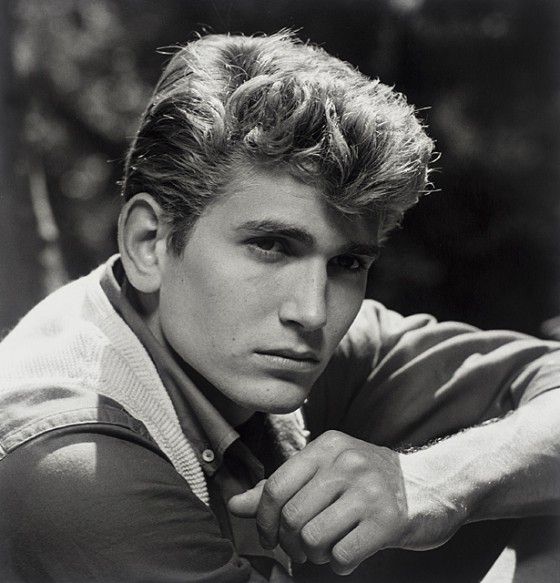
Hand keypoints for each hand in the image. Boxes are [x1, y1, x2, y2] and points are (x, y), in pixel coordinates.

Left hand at [229, 430, 464, 575]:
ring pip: (313, 538)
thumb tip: (235, 504)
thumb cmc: (367, 482)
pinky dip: (339, 564)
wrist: (430, 485)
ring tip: (328, 547)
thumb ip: (280, 488)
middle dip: (289, 543)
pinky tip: (350, 552)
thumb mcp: (325, 473)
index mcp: (326, 447)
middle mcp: (346, 463)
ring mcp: (369, 490)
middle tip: (301, 548)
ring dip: (315, 554)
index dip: (264, 519)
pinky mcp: (388, 520)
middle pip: (291, 516)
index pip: (276, 486)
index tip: (269, 536)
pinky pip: (342, 556)